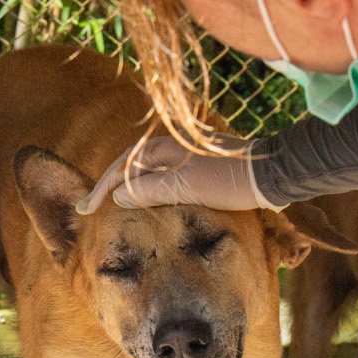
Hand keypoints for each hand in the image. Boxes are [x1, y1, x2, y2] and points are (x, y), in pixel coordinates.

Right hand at [77, 134, 272, 212]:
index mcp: (164, 148)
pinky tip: (148, 206)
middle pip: (131, 167)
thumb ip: (149, 190)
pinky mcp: (199, 170)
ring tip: (114, 208)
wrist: (272, 176)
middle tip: (91, 208)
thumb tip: (119, 196)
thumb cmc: (228, 181)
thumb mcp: (184, 187)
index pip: (121, 167)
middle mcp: (172, 148)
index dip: (101, 188)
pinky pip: (163, 179)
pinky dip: (149, 191)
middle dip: (110, 186)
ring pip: (147, 174)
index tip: (85, 209)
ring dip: (129, 189)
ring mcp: (186, 158)